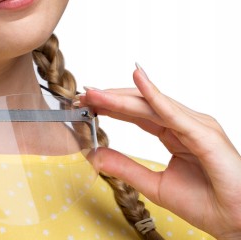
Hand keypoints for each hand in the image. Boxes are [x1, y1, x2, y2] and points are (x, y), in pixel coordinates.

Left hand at [79, 67, 240, 239]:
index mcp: (176, 132)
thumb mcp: (156, 186)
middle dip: (110, 98)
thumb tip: (95, 156)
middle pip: (141, 103)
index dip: (111, 105)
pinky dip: (154, 96)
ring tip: (95, 93)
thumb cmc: (208, 204)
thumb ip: (127, 168)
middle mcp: (185, 123)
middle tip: (83, 95)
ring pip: (152, 104)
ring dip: (121, 97)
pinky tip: (138, 81)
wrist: (239, 225)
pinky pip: (174, 112)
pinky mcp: (204, 134)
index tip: (85, 103)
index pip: (137, 112)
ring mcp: (196, 125)